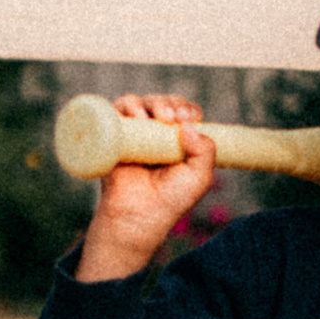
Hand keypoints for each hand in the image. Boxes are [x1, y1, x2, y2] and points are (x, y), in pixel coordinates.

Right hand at [75, 94, 219, 281]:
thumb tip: (187, 125)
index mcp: (178, 140)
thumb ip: (206, 151)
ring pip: (140, 103)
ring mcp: (134, 134)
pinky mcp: (113, 137)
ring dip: (150, 103)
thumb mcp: (199, 177)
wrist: (137, 215)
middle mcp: (155, 134)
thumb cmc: (169, 200)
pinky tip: (136, 116)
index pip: (184, 112)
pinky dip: (126, 106)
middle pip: (163, 104)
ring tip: (154, 118)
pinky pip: (116, 111)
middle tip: (171, 119)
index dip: (187, 109)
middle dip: (169, 104)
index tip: (189, 118)